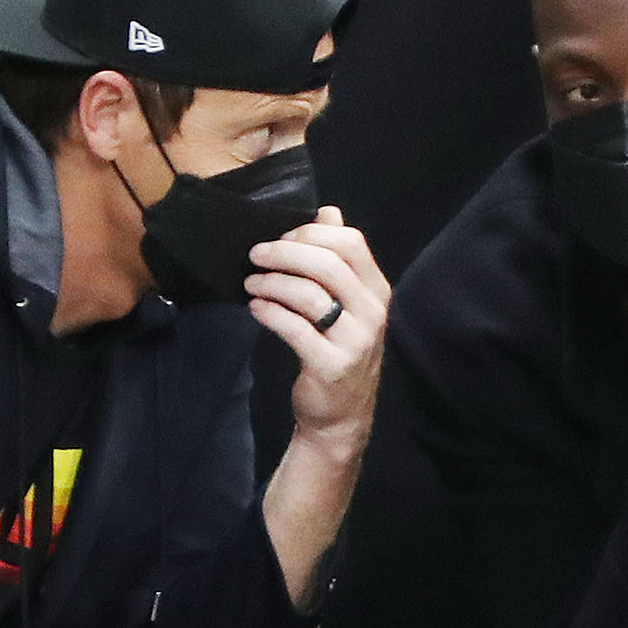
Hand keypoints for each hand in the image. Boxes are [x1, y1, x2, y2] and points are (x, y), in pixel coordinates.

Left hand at [247, 207, 387, 463]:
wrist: (340, 416)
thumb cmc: (338, 352)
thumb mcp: (347, 303)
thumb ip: (338, 259)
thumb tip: (328, 210)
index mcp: (376, 291)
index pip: (351, 243)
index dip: (312, 232)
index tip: (282, 237)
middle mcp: (372, 313)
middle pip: (328, 264)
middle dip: (286, 252)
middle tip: (256, 254)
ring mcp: (354, 341)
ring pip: (309, 294)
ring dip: (272, 282)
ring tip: (251, 282)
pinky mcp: (331, 366)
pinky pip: (294, 328)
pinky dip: (269, 312)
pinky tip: (256, 307)